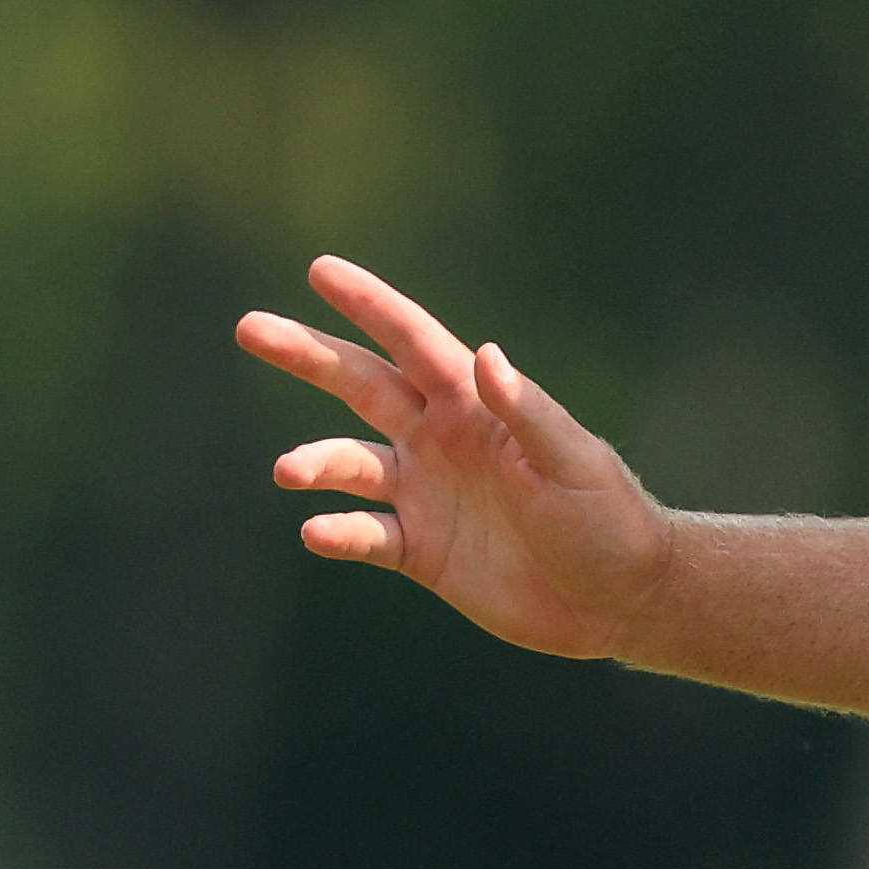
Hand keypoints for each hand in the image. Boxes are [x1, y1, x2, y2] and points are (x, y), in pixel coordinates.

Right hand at [237, 255, 666, 658]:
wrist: (618, 599)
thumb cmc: (608, 518)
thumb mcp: (574, 462)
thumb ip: (526, 413)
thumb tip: (486, 354)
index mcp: (477, 406)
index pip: (414, 342)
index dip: (370, 304)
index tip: (321, 270)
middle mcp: (442, 440)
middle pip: (362, 386)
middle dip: (309, 354)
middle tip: (250, 327)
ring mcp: (427, 494)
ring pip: (351, 463)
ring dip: (317, 462)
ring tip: (290, 470)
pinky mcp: (421, 550)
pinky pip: (365, 534)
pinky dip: (338, 531)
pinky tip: (318, 531)